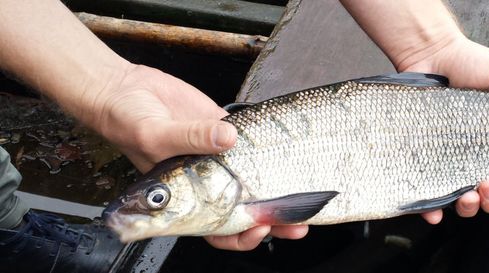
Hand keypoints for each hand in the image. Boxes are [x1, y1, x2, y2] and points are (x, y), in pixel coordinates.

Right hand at [91, 65, 307, 250]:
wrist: (124, 89)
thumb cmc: (126, 122)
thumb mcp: (154, 134)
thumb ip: (192, 139)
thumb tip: (228, 139)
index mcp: (186, 199)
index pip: (218, 230)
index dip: (241, 235)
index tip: (260, 227)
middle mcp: (207, 183)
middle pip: (246, 211)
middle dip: (274, 220)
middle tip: (299, 223)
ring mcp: (219, 157)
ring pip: (256, 181)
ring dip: (280, 191)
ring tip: (306, 196)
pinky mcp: (225, 130)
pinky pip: (253, 144)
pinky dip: (272, 150)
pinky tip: (291, 154)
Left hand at [399, 37, 488, 223]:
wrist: (430, 55)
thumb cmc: (470, 63)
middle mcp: (487, 157)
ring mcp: (458, 163)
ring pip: (469, 202)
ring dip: (471, 207)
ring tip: (467, 194)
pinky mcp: (430, 163)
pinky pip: (432, 196)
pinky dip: (433, 209)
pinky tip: (433, 210)